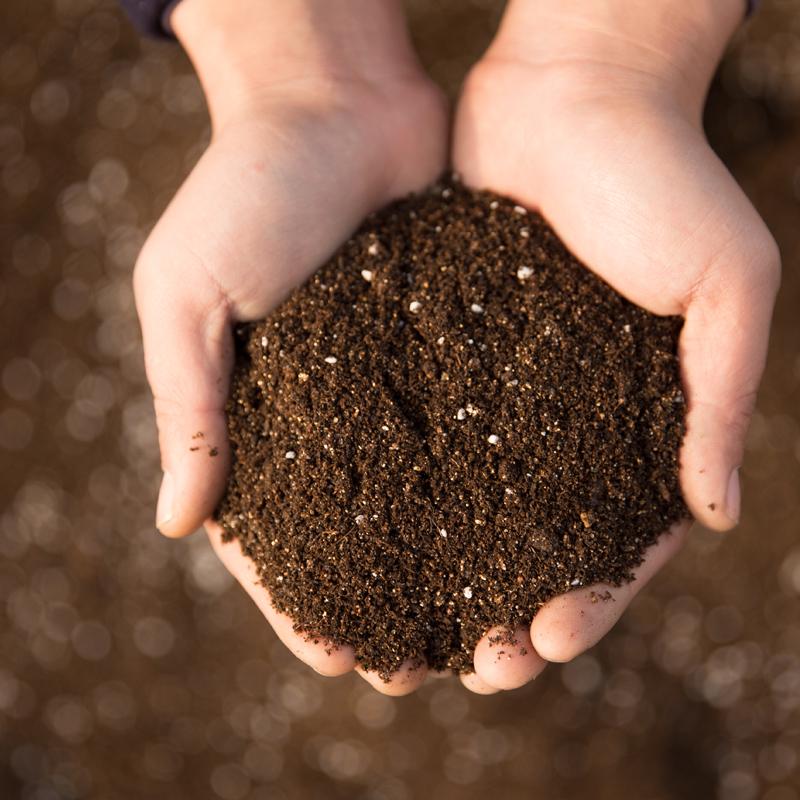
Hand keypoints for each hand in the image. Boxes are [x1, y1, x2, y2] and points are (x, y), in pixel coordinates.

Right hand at [134, 0, 446, 693]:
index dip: (298, 602)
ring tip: (484, 630)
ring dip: (450, 568)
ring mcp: (398, 384)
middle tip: (418, 671)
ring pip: (427, 497)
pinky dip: (497, 485)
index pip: (272, 532)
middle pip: (358, 533)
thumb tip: (178, 524)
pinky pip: (479, 428)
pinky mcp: (458, 348)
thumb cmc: (245, 189)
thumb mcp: (187, 295)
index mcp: (257, 411)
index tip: (335, 658)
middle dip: (385, 604)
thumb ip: (189, 405)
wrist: (336, 101)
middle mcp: (332, 411)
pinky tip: (524, 536)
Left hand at [452, 0, 779, 692]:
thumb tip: (715, 512)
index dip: (589, 600)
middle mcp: (565, 418)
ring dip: (442, 573)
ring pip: (468, 505)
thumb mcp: (725, 286)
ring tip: (410, 629)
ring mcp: (501, 390)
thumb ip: (721, 398)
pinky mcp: (443, 350)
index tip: (545, 643)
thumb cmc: (665, 178)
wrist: (573, 92)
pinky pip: (417, 430)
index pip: (618, 539)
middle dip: (504, 609)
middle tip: (471, 666)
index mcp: (639, 419)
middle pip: (534, 543)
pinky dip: (397, 489)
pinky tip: (366, 535)